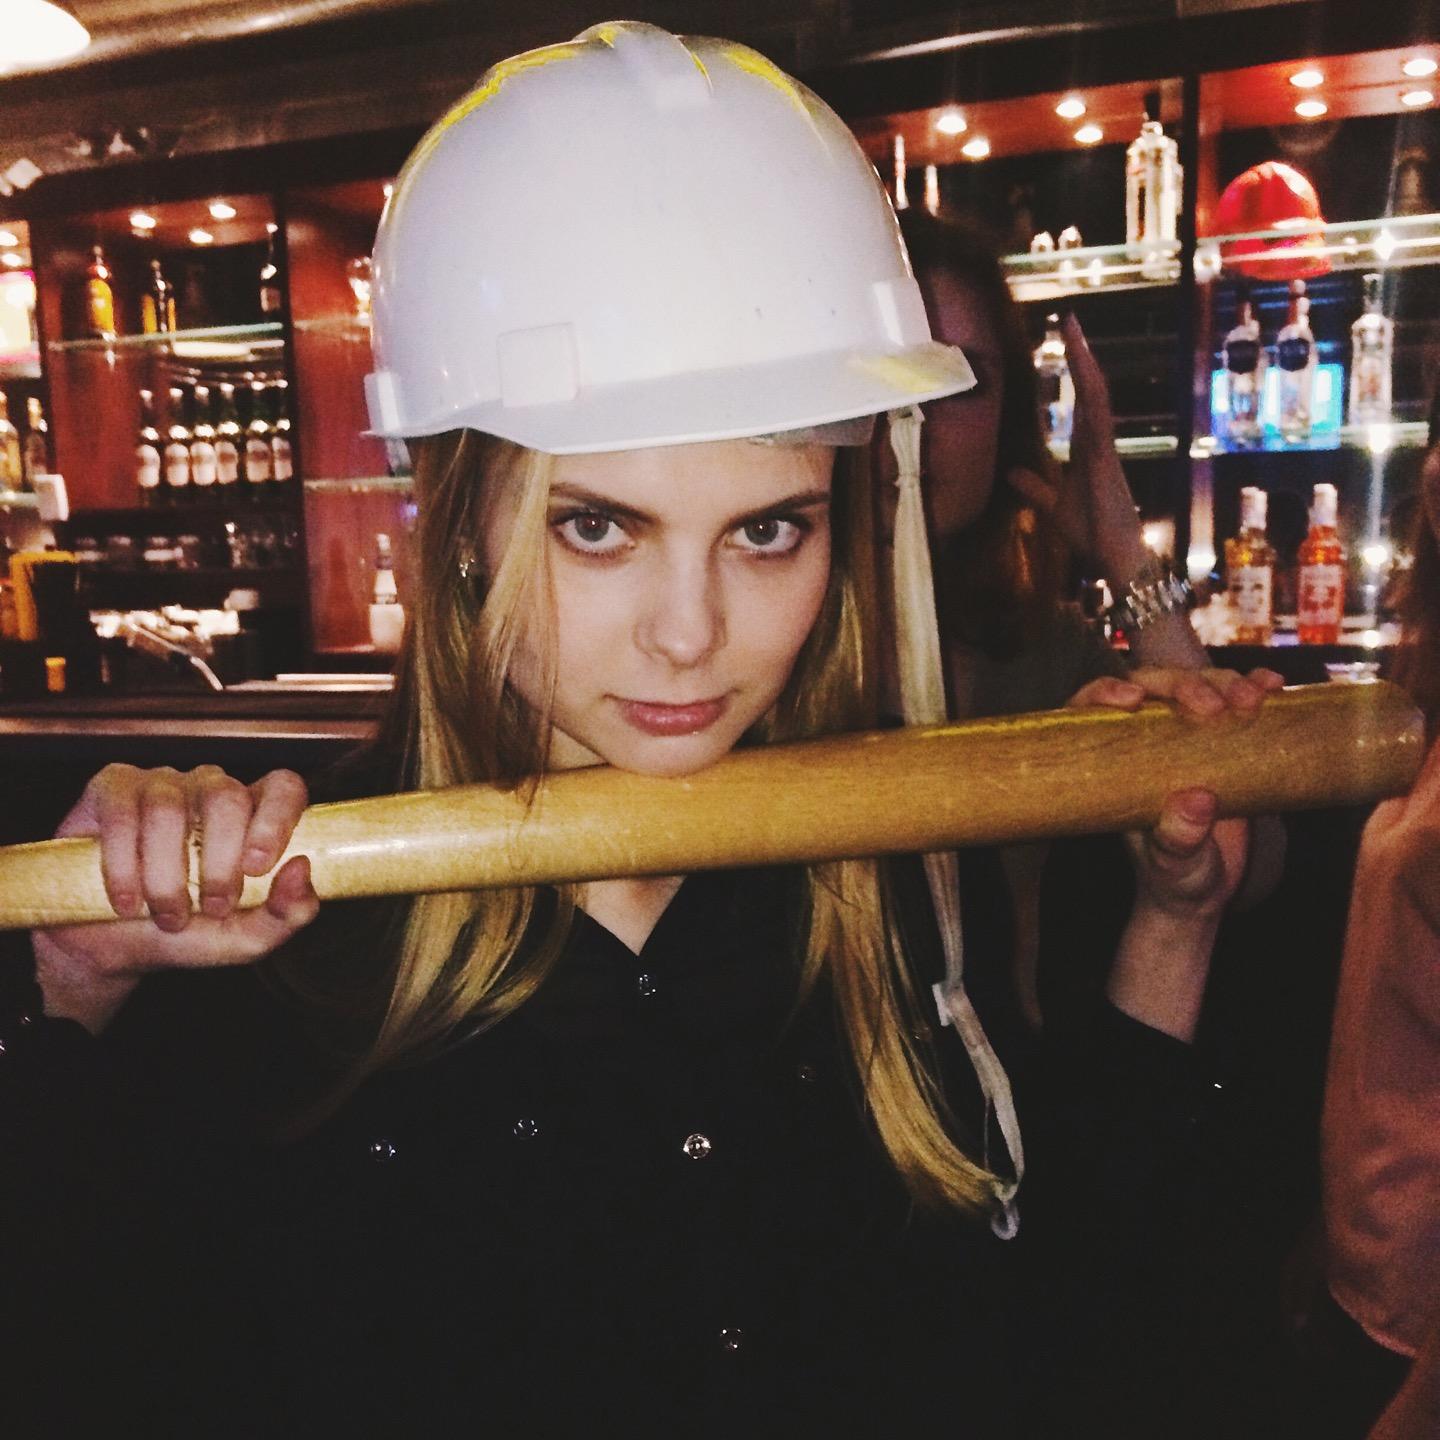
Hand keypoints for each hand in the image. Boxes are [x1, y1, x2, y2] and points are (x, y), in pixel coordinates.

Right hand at [32, 764, 318, 1030]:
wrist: (113, 951)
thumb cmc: (187, 935)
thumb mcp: (246, 938)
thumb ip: (289, 912)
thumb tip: (301, 868)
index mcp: (253, 816)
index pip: (283, 788)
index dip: (277, 819)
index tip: (258, 868)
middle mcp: (210, 791)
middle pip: (225, 797)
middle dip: (219, 862)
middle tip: (212, 908)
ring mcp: (161, 785)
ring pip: (168, 809)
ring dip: (165, 876)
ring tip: (166, 915)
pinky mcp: (112, 790)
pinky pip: (121, 814)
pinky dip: (123, 866)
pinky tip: (127, 901)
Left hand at [1006, 312, 1150, 585]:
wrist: (1115, 559)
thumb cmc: (1092, 533)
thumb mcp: (1052, 505)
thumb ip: (1034, 486)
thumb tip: (1011, 471)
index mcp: (1087, 448)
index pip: (1079, 400)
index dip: (1073, 370)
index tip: (1065, 340)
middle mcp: (1098, 442)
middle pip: (1089, 388)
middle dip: (1080, 354)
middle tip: (1069, 319)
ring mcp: (1104, 449)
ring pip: (1096, 396)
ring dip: (1085, 364)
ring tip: (1074, 332)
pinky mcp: (1105, 462)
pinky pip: (1099, 422)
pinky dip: (1092, 397)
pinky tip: (1086, 374)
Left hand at [1067, 665, 1284, 916]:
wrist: (1206, 888)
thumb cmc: (1175, 877)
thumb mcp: (1173, 865)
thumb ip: (1176, 839)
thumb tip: (1196, 801)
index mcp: (1113, 763)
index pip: (1090, 709)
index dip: (1104, 691)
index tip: (1133, 699)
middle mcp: (1145, 740)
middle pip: (1152, 687)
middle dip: (1184, 685)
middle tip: (1216, 707)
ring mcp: (1185, 734)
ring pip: (1196, 685)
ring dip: (1224, 682)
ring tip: (1254, 699)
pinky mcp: (1223, 738)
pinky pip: (1236, 701)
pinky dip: (1255, 686)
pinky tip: (1276, 687)